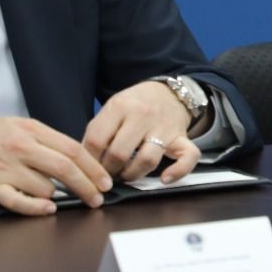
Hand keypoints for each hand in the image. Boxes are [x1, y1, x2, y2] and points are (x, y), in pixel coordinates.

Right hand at [0, 118, 112, 215]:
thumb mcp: (16, 125)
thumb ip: (45, 139)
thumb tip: (76, 157)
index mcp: (29, 130)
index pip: (71, 148)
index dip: (92, 167)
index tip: (104, 181)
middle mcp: (19, 148)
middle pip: (65, 168)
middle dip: (87, 185)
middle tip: (98, 198)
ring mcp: (6, 169)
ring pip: (46, 187)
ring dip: (57, 195)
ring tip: (55, 196)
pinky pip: (20, 201)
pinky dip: (37, 207)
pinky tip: (47, 208)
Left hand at [83, 81, 198, 183]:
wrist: (168, 92)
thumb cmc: (135, 105)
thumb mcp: (112, 108)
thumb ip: (98, 131)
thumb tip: (83, 161)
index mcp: (120, 106)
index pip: (96, 140)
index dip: (88, 160)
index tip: (88, 168)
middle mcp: (142, 116)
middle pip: (119, 153)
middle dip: (108, 171)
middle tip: (106, 175)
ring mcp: (164, 128)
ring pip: (147, 160)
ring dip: (132, 175)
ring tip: (125, 175)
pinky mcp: (182, 138)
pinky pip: (187, 157)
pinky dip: (178, 171)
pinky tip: (164, 179)